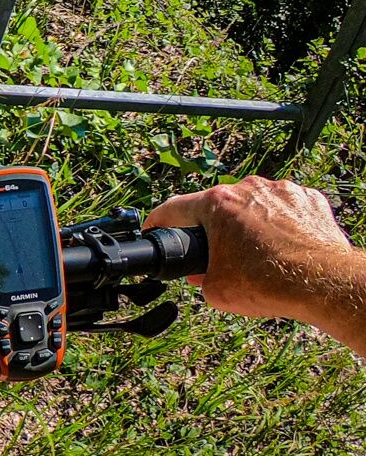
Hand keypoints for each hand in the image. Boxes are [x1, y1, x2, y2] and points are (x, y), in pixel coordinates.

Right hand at [145, 175, 358, 325]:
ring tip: (262, 254)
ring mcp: (280, 191)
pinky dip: (283, 223)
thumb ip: (199, 278)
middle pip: (219, 207)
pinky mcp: (309, 200)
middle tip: (223, 256)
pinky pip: (287, 208)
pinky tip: (287, 246)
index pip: (174, 208)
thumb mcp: (216, 290)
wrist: (324, 284)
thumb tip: (200, 274)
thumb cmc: (269, 283)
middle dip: (217, 229)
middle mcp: (246, 188)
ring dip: (252, 223)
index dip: (160, 221)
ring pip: (255, 205)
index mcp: (216, 204)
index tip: (156, 227)